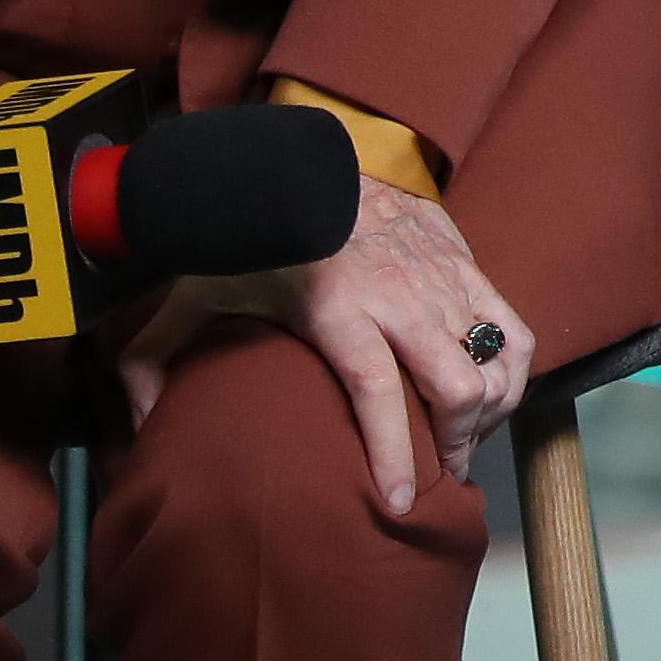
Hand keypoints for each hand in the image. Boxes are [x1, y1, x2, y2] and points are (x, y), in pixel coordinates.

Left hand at [116, 174, 531, 515]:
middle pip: (456, 384)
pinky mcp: (468, 264)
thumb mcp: (191, 292)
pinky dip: (513, 373)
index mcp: (339, 309)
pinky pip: (515, 330)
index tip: (400, 501)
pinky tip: (491, 396)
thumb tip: (144, 427)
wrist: (315, 158)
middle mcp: (402, 297)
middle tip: (438, 475)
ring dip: (487, 412)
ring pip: (496, 362)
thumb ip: (151, 359)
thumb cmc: (254, 235)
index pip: (378, 391)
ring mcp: (444, 279)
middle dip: (455, 444)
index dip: (393, 452)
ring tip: (463, 440)